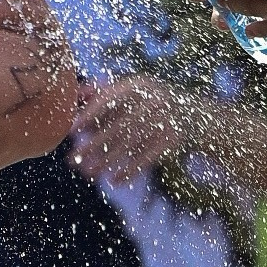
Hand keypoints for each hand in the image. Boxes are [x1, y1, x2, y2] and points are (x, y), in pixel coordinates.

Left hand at [69, 74, 191, 182]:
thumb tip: (74, 98)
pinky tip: (115, 180)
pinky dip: (131, 169)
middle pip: (117, 125)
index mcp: (137, 86)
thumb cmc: (148, 104)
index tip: (72, 129)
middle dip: (93, 144)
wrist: (193, 114)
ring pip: (131, 143)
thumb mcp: (130, 94)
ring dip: (107, 160)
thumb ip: (101, 95)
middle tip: (73, 159)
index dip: (89, 114)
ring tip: (89, 173)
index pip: (109, 99)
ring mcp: (166, 118)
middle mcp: (152, 99)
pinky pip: (149, 156)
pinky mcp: (175, 138)